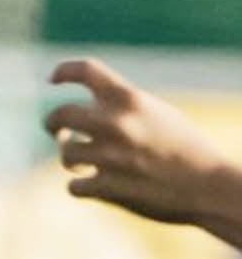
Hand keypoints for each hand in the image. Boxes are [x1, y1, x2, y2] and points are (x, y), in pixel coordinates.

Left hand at [45, 58, 230, 225]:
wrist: (207, 185)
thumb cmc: (184, 148)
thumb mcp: (157, 114)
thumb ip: (125, 109)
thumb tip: (90, 112)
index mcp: (131, 100)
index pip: (88, 71)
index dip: (65, 71)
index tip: (54, 79)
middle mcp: (117, 123)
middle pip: (61, 114)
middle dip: (53, 123)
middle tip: (57, 130)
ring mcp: (109, 156)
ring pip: (65, 154)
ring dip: (71, 159)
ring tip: (84, 163)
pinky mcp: (106, 187)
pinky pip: (73, 187)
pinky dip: (81, 187)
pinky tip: (96, 185)